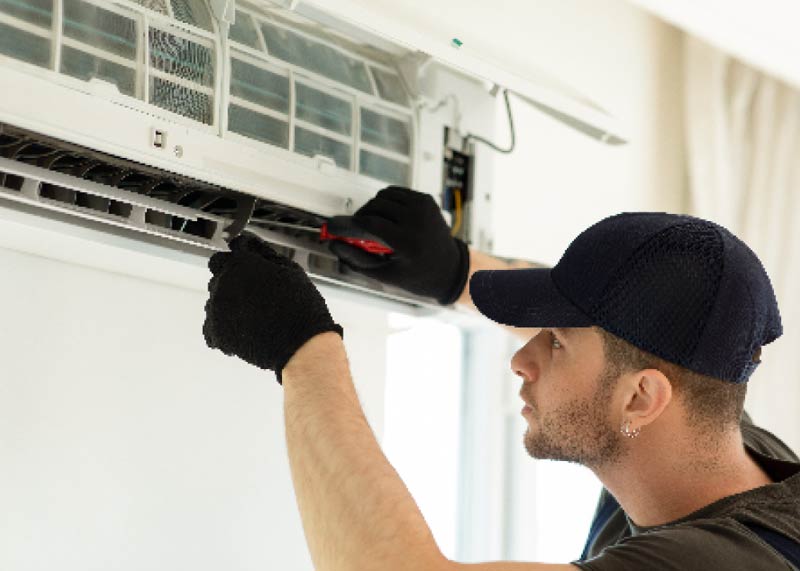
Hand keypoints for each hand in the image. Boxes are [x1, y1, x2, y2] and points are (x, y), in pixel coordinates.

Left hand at [203, 235, 342, 382]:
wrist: (301, 344)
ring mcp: (216, 310)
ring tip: (255, 315)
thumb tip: (250, 245)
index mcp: (239, 264)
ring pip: (215, 302)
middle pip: (218, 279)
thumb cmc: (300, 308)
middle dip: (234, 284)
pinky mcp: (217, 334)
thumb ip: (263, 253)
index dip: (235, 264)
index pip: (222, 257)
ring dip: (229, 306)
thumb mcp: (289, 269)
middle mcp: (222, 284)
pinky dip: (223, 328)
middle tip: (256, 295)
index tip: (243, 269)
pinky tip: (243, 328)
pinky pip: (211, 327)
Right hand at [329, 186, 469, 304]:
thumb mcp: (386, 275)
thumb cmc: (419, 276)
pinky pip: (396, 192)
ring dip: (373, 208)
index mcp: (408, 241)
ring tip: (375, 226)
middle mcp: (417, 219)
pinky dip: (387, 202)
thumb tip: (335, 244)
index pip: (369, 223)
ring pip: (383, 196)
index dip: (347, 224)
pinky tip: (389, 218)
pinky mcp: (426, 199)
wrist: (450, 268)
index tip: (334, 226)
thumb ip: (357, 259)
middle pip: (374, 206)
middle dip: (360, 217)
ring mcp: (424, 206)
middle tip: (358, 231)